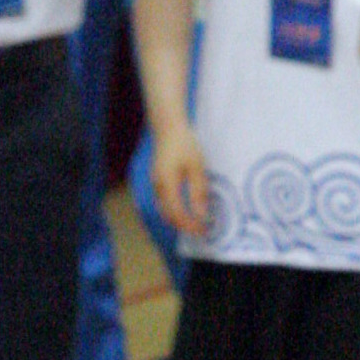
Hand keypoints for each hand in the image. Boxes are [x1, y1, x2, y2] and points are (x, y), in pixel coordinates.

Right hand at [152, 121, 209, 238]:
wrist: (168, 128)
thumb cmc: (185, 143)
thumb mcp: (197, 167)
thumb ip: (198, 192)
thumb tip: (202, 216)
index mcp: (167, 185)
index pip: (178, 213)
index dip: (190, 225)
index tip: (203, 230)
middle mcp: (158, 188)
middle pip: (169, 216)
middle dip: (185, 227)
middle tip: (201, 232)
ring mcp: (156, 186)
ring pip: (165, 212)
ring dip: (179, 221)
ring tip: (195, 225)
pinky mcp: (158, 183)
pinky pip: (164, 204)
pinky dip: (175, 212)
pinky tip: (186, 212)